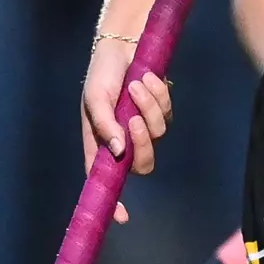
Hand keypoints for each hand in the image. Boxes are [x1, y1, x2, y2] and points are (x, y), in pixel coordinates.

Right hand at [81, 37, 174, 222]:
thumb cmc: (102, 75)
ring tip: (137, 84)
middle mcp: (124, 140)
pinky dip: (159, 96)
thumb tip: (118, 150)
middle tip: (134, 118)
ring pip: (158, 133)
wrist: (124, 47)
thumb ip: (104, 124)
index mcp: (102, 144)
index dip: (114, 200)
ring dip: (149, 107)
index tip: (122, 216)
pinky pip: (168, 112)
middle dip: (143, 142)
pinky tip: (148, 79)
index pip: (106, 179)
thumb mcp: (95, 98)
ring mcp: (144, 126)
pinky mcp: (162, 110)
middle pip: (143, 163)